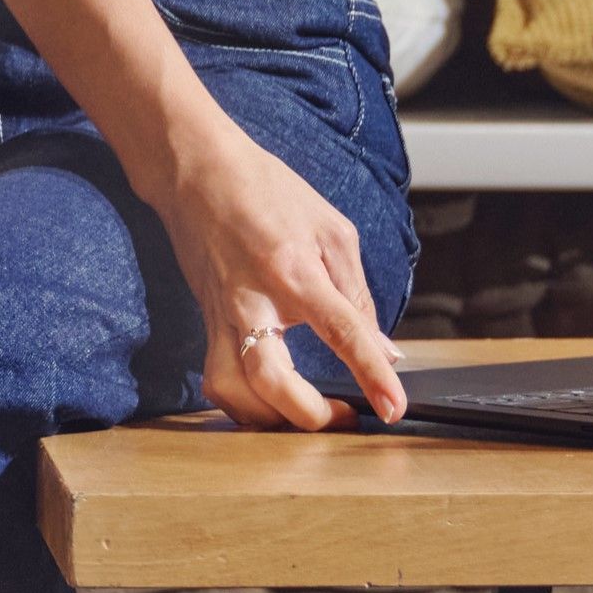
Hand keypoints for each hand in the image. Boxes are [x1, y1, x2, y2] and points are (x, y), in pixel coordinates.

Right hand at [148, 125, 407, 430]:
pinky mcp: (206, 322)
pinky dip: (242, 404)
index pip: (342, 332)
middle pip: (272, 379)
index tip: (392, 408)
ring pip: (233, 390)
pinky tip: (269, 404)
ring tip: (306, 416)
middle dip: (308, 414)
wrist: (199, 173)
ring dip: (270, 418)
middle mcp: (254, 300)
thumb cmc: (269, 192)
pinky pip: (217, 379)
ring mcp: (223, 315)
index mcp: (295, 270)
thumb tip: (382, 348)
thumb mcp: (332, 230)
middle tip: (343, 418)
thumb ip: (357, 293)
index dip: (372, 374)